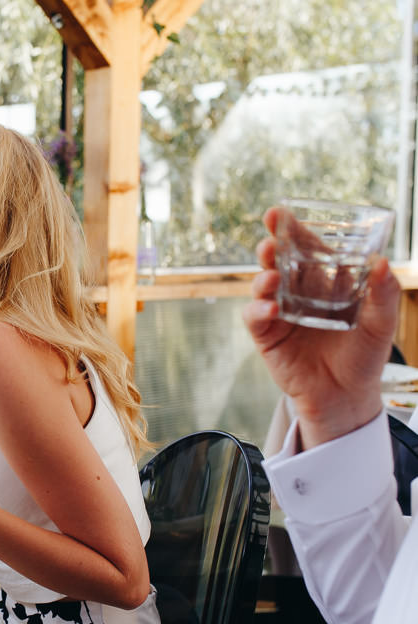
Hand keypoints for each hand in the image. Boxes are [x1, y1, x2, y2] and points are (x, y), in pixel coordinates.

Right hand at [243, 207, 399, 447]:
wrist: (345, 396)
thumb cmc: (363, 357)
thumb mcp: (381, 325)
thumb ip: (383, 296)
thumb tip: (383, 263)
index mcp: (323, 281)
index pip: (305, 249)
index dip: (292, 229)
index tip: (281, 213)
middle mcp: (296, 292)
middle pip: (277, 261)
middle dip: (270, 246)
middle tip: (271, 238)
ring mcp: (278, 312)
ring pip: (261, 285)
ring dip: (262, 276)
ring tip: (271, 275)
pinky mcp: (266, 335)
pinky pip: (255, 317)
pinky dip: (259, 310)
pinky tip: (272, 309)